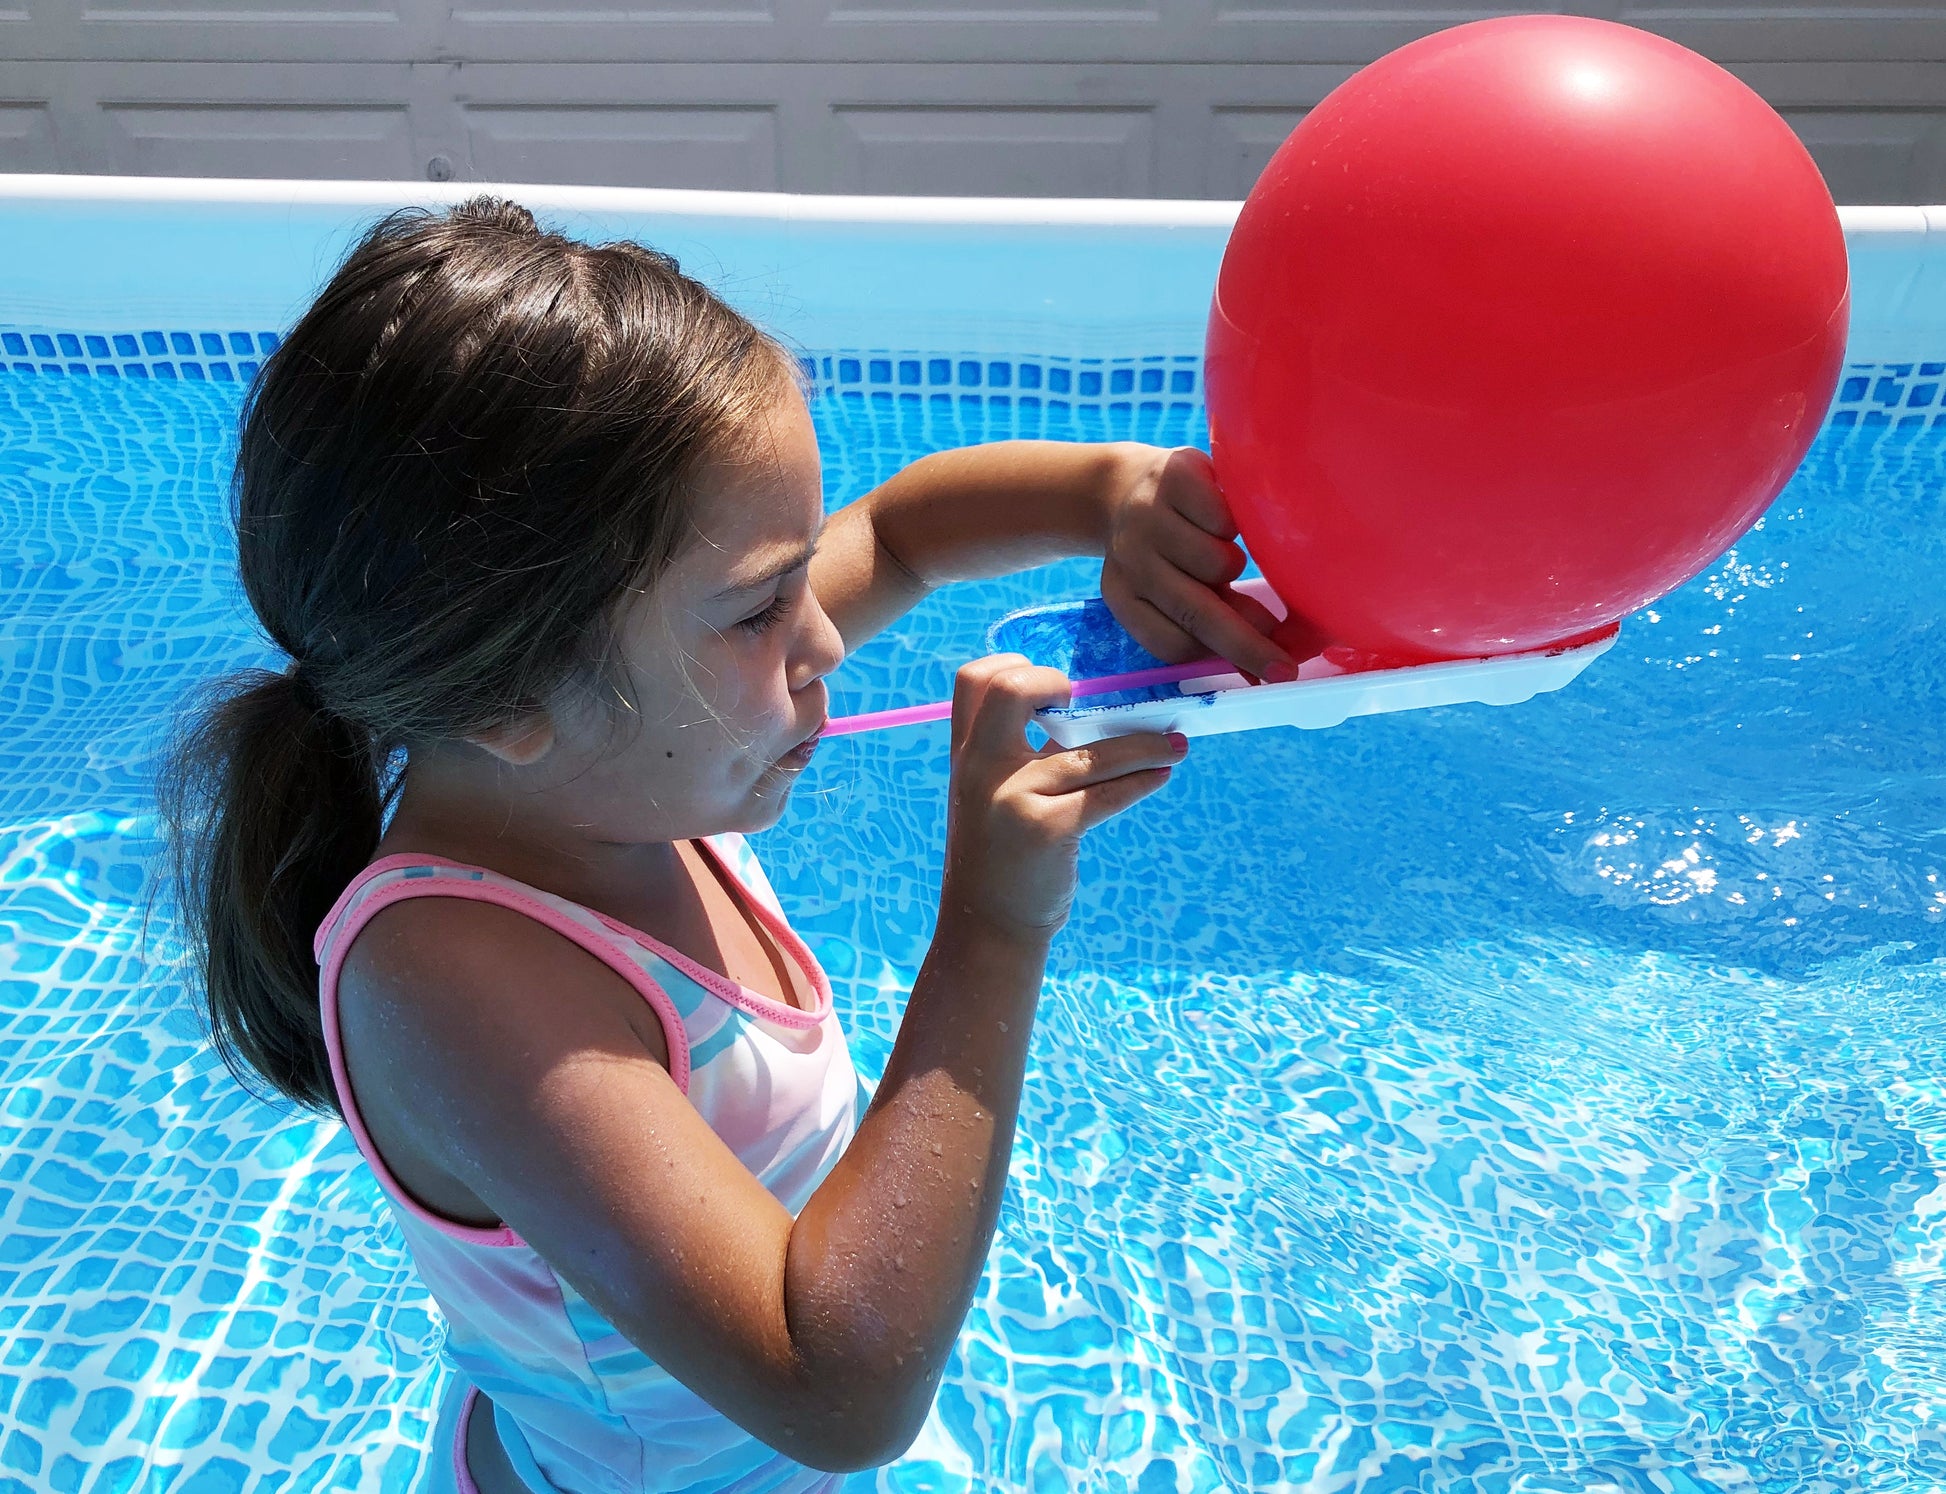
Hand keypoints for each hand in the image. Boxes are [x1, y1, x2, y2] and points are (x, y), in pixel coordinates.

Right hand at [939, 654, 1184, 939]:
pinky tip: (1159, 776)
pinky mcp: (1048, 830)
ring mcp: (1013, 797)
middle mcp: (982, 768)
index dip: (1016, 666)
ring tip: (1174, 744)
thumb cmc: (999, 855)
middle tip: (1093, 700)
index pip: (974, 679)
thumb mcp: (989, 795)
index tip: (1055, 687)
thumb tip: (1086, 712)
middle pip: (1011, 690)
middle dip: (1054, 681)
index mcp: (966, 753)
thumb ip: (1015, 754)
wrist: (987, 927)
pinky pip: (1108, 793)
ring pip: (1090, 753)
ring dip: (1143, 744)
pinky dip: (1142, 780)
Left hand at [1099, 445, 1299, 681]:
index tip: (1269, 672)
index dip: (1224, 658)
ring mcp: (1147, 516)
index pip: (1173, 644)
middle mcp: (1130, 559)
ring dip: (1232, 564)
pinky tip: (1221, 514)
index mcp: (1124, 595)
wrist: (1123, 485)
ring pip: (1215, 563)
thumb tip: (1260, 671)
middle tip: (1285, 665)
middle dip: (1247, 643)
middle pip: (1195, 613)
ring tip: (1224, 548)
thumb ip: (1213, 624)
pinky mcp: (1171, 475)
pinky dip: (1232, 520)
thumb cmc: (1164, 547)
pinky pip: (1222, 516)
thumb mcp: (1177, 586)